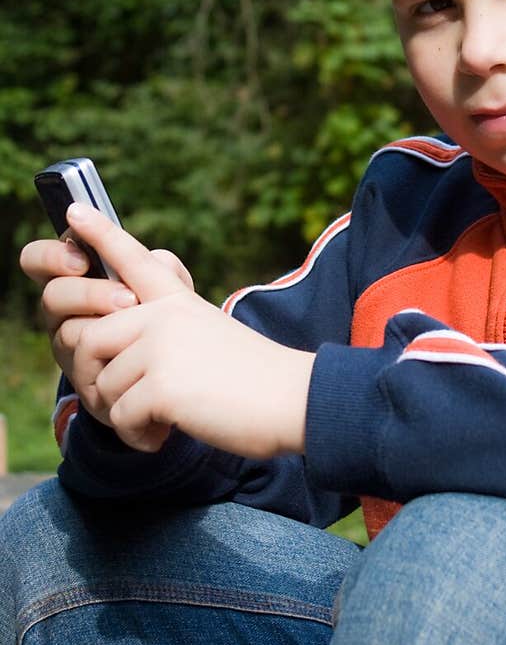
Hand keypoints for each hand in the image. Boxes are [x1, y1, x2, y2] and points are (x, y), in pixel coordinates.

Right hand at [20, 220, 193, 425]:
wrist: (176, 363)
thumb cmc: (164, 311)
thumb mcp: (167, 283)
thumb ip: (161, 266)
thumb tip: (154, 257)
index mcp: (73, 277)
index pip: (37, 260)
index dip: (51, 256)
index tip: (83, 261)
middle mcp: (63, 310)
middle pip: (52, 295)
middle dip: (89, 294)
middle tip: (127, 299)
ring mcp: (69, 345)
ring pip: (68, 331)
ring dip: (107, 325)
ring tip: (142, 324)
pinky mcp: (82, 376)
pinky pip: (85, 363)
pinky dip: (114, 354)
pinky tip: (137, 351)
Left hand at [22, 205, 313, 457]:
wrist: (292, 400)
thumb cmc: (254, 379)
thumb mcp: (209, 336)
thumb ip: (166, 332)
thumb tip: (117, 355)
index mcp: (178, 301)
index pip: (133, 259)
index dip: (101, 234)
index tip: (74, 208)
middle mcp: (164, 316)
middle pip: (88, 339)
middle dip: (96, 381)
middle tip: (125, 406)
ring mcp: (161, 347)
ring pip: (102, 385)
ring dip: (122, 416)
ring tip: (158, 423)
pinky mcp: (161, 384)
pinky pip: (119, 417)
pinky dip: (136, 437)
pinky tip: (163, 436)